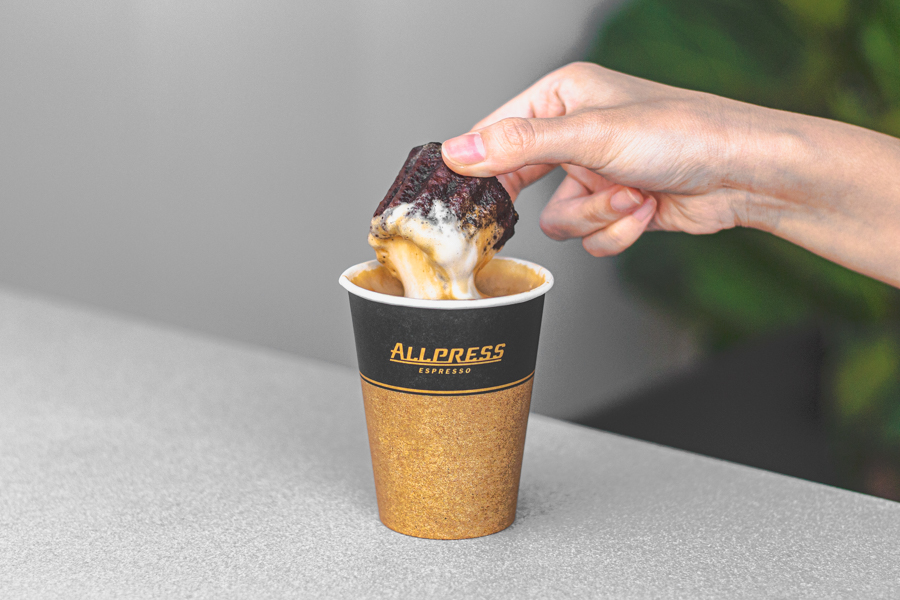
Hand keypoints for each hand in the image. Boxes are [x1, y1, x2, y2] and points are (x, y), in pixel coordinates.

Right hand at [441, 62, 755, 256]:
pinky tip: (645, 209)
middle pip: (521, 182)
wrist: (743, 175)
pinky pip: (587, 237)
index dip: (479, 167)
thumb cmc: (682, 134)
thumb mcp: (591, 135)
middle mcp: (573, 134)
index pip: (495, 132)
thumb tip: (457, 152)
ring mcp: (592, 174)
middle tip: (561, 201)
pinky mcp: (612, 208)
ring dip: (597, 215)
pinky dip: (615, 231)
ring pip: (557, 220)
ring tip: (633, 194)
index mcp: (561, 97)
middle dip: (560, 195)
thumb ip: (520, 145)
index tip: (464, 196)